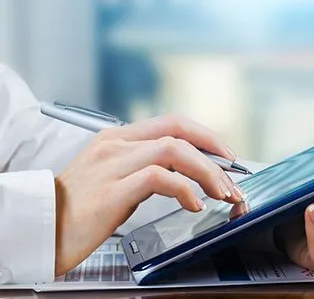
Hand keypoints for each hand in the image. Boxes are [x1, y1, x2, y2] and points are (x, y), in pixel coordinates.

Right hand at [54, 115, 243, 274]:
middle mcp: (116, 144)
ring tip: (222, 193)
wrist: (41, 230)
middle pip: (178, 132)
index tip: (225, 154)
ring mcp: (113, 163)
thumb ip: (144, 170)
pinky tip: (194, 204)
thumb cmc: (78, 210)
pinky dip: (185, 189)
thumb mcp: (114, 179)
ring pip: (175, 150)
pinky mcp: (113, 188)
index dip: (204, 135)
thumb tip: (182, 176)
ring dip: (206, 171)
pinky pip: (160, 177)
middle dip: (214, 153)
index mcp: (118, 139)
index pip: (172, 123)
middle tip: (232, 178)